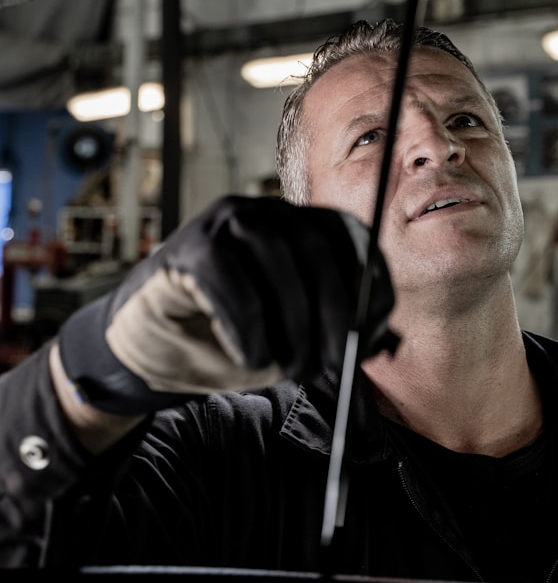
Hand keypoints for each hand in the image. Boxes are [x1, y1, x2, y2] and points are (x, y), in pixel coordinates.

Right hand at [58, 196, 394, 414]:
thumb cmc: (232, 343)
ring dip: (293, 322)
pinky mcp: (190, 246)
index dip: (370, 285)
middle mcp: (267, 213)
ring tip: (293, 369)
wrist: (155, 354)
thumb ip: (336, 335)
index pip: (351, 239)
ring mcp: (225, 222)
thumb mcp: (295, 343)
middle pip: (316, 246)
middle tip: (336, 363)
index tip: (374, 333)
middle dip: (335, 310)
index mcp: (302, 227)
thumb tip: (377, 339)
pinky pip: (229, 277)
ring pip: (275, 256)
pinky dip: (248, 324)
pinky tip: (252, 358)